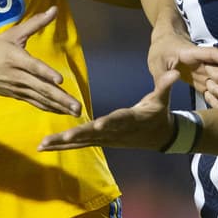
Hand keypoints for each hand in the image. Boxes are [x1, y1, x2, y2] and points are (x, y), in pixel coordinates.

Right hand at [0, 7, 81, 115]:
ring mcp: (18, 88)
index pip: (33, 67)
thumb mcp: (13, 33)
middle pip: (42, 88)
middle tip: (77, 106)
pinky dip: (50, 108)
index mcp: (15, 59)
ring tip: (75, 112)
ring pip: (41, 99)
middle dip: (61, 98)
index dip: (46, 73)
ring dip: (59, 106)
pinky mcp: (17, 95)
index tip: (60, 80)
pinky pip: (36, 103)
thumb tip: (54, 9)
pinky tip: (62, 112)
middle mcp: (17, 76)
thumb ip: (36, 23)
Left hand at [39, 70, 180, 151]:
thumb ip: (165, 85)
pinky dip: (62, 145)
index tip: (98, 125)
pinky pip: (79, 144)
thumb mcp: (163, 99)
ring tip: (42, 145)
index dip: (110, 123)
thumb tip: (175, 72)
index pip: (119, 120)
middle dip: (77, 135)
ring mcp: (106, 139)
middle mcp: (115, 132)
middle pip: (94, 134)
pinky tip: (45, 146)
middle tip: (60, 138)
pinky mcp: (100, 140)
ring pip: (82, 141)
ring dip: (62, 143)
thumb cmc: (159, 113)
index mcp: (130, 120)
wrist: (160, 137)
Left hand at [147, 27, 217, 104]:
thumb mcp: (156, 63)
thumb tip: (175, 77)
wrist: (164, 46)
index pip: (210, 54)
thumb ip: (163, 74)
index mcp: (191, 55)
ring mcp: (202, 73)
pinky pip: (211, 91)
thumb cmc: (160, 52)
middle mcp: (201, 64)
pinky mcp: (201, 81)